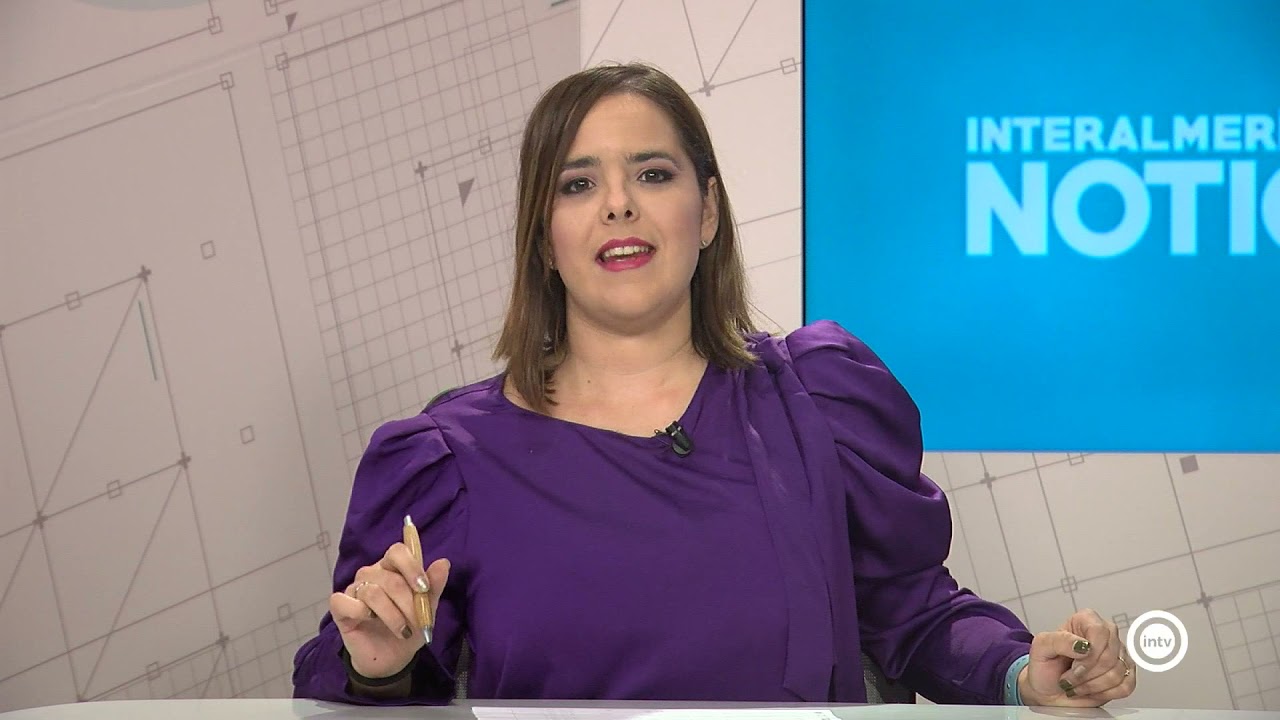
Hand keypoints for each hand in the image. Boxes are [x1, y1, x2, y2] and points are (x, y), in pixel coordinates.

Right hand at [329, 543, 450, 678]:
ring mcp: (354, 589)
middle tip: (417, 623)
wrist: (392, 659)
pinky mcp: (340, 606)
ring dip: (391, 615)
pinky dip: (360, 612)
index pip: (398, 551)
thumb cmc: (409, 628)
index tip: (424, 588)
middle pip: (390, 578)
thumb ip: (434, 586)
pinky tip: (369, 621)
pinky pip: (343, 601)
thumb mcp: (427, 609)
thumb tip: (443, 563)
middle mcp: (372, 574)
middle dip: (408, 603)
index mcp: (393, 568)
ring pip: (372, 592)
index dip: (411, 567)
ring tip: (402, 631)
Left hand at [1019, 608, 1135, 706]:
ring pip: (1117, 673)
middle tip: (1070, 677)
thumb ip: (1059, 640)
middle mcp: (1106, 635)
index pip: (1100, 632)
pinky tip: (1090, 689)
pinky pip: (1125, 686)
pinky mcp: (1124, 675)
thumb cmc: (1044, 666)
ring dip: (1092, 685)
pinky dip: (1104, 693)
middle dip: (1086, 673)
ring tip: (1076, 684)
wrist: (1047, 688)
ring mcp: (1118, 655)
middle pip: (1110, 656)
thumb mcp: (1041, 647)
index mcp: (1086, 621)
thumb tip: (1083, 645)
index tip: (1074, 665)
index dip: (1089, 654)